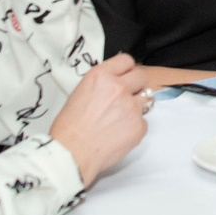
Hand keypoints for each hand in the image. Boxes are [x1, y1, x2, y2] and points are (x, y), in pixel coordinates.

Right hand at [49, 53, 152, 182]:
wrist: (71, 154)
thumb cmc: (69, 128)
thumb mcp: (79, 93)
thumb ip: (102, 84)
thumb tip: (115, 83)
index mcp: (100, 76)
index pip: (126, 60)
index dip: (126, 69)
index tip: (125, 76)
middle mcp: (118, 88)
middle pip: (141, 77)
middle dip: (136, 86)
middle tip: (125, 98)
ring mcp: (131, 107)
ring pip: (146, 99)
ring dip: (137, 106)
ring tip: (121, 118)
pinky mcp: (139, 126)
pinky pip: (144, 121)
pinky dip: (135, 127)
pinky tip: (119, 134)